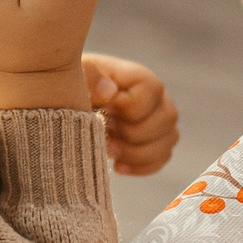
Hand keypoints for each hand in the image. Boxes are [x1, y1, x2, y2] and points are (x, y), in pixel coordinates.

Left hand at [83, 53, 179, 175]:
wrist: (74, 104)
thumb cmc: (75, 87)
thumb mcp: (77, 76)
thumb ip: (90, 77)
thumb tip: (109, 91)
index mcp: (140, 77)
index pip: (151, 92)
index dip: (129, 108)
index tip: (105, 112)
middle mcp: (157, 97)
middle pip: (167, 118)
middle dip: (134, 135)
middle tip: (107, 137)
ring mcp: (160, 121)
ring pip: (168, 141)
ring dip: (137, 154)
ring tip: (110, 152)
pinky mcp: (157, 142)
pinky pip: (162, 158)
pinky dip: (141, 167)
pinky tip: (118, 166)